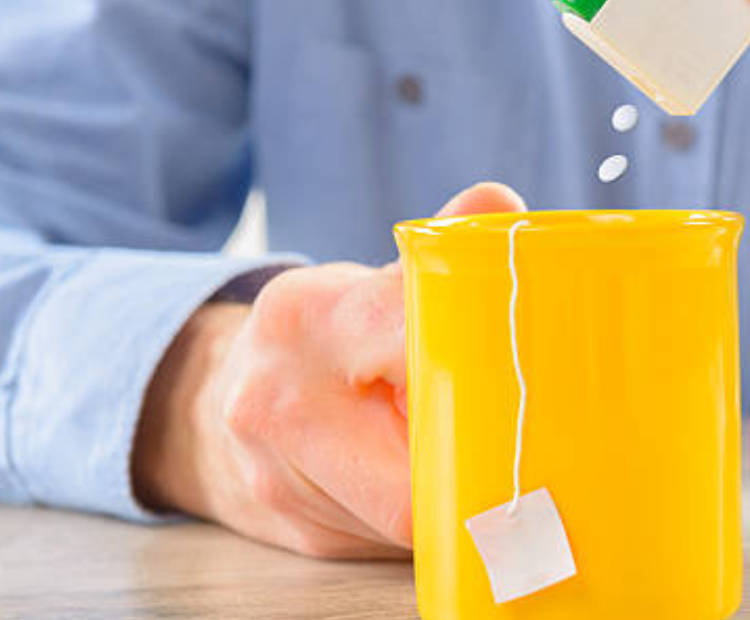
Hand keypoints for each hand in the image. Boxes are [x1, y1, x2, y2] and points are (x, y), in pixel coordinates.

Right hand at [132, 182, 527, 558]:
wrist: (207, 400)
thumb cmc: (318, 337)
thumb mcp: (366, 282)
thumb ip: (437, 251)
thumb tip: (500, 206)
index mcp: (309, 317)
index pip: (414, 339)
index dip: (483, 368)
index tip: (539, 380)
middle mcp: (279, 401)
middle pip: (420, 462)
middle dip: (483, 461)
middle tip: (543, 451)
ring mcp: (281, 480)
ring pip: (413, 516)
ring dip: (465, 498)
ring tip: (502, 471)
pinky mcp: (302, 535)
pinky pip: (395, 543)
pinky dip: (437, 522)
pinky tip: (453, 498)